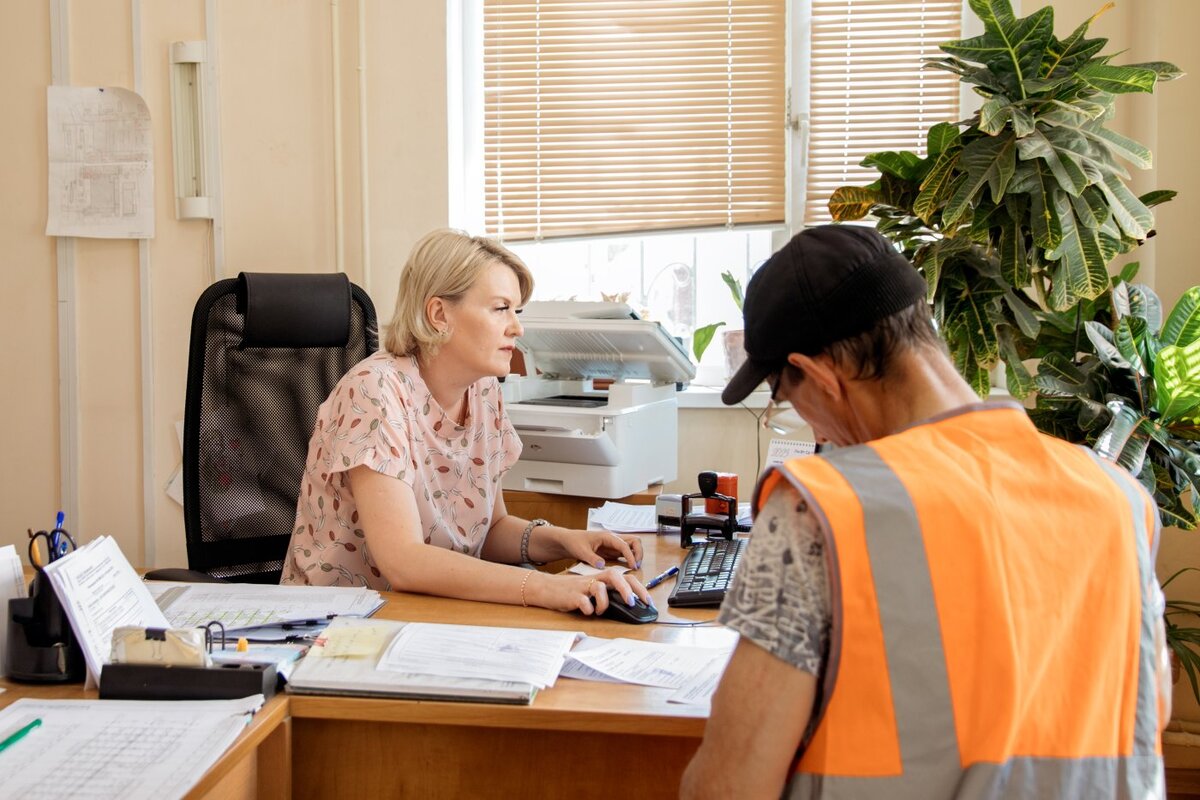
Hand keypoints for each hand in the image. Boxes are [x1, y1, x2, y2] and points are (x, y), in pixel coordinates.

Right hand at [529, 568, 651, 614]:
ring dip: (604, 601)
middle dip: (627, 590)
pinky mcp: (572, 595)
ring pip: (600, 586)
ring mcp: (583, 586)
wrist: (547, 588)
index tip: (648, 601)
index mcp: (602, 579)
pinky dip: (588, 609)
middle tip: (632, 603)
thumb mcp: (592, 592)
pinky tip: (587, 612)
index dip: (639, 588)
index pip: (626, 578)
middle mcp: (595, 579)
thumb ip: (608, 596)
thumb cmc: (572, 592)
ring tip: (601, 610)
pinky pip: (583, 601)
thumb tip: (627, 608)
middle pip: (616, 576)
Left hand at [554, 529, 643, 571]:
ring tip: (634, 567)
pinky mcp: (612, 550)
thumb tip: (602, 565)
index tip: (633, 566)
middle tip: (636, 565)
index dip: (630, 555)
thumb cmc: (574, 542)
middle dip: (639, 552)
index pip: (624, 545)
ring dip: (636, 555)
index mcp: (607, 536)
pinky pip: (626, 553)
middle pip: (634, 541)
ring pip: (632, 545)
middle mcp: (613, 539)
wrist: (569, 540)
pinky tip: (628, 567)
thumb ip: (592, 558)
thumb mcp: (581, 551)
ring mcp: (614, 544)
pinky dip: (630, 558)